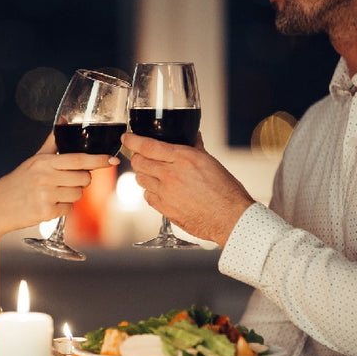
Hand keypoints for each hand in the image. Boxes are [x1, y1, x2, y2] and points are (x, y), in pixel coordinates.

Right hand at [0, 133, 119, 233]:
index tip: (112, 160)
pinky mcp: (46, 212)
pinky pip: (68, 209)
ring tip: (54, 193)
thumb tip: (64, 120)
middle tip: (66, 181)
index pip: (78, 159)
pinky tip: (48, 204)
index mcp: (44, 162)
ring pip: (78, 195)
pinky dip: (62, 208)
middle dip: (81, 181)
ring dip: (71, 195)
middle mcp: (45, 178)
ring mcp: (46, 196)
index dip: (99, 160)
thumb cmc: (17, 183)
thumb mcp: (34, 160)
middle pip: (83, 179)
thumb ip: (52, 143)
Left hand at [121, 132, 253, 245]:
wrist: (230, 217)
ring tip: (154, 174)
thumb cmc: (225, 191)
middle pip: (139, 162)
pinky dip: (150, 191)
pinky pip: (148, 196)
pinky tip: (161, 191)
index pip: (148, 146)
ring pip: (140, 179)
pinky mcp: (165, 209)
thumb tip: (192, 138)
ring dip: (144, 174)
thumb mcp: (211, 162)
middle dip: (138, 157)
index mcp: (183, 158)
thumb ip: (196, 148)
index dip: (133, 141)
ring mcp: (166, 193)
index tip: (126, 138)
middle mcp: (171, 174)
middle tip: (143, 157)